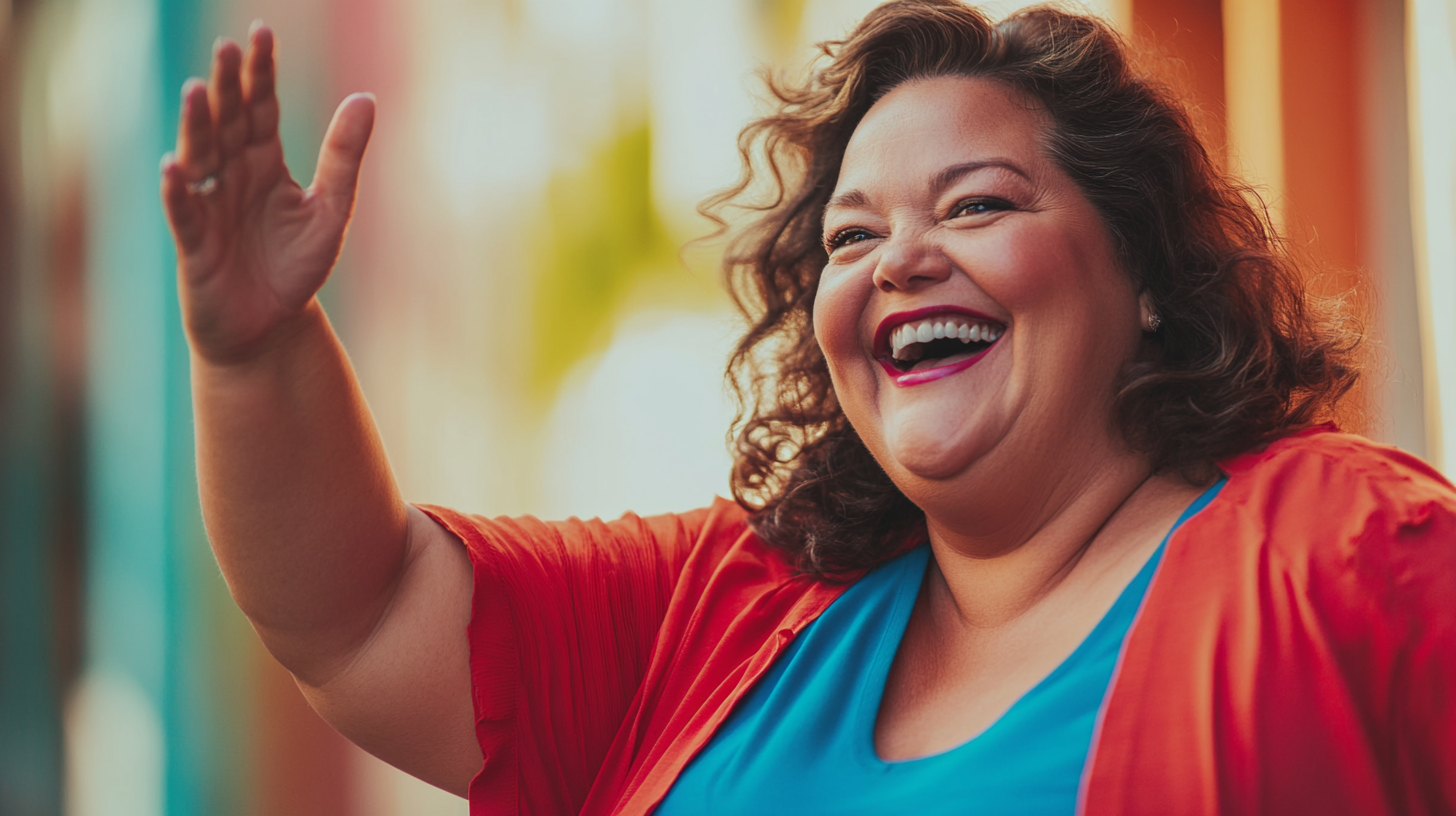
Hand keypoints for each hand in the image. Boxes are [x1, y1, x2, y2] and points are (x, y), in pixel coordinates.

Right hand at [161, 23, 375, 363]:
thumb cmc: (297, 268)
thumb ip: (344, 157)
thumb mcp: (332, 210)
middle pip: (227, 123)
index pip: (261, 108)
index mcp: (265, 163)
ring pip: (200, 157)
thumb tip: (366, 97)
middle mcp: (231, 176)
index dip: (261, 73)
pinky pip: (184, 212)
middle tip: (227, 50)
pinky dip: (179, 191)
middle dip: (228, 87)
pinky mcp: (195, 245)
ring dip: (197, 125)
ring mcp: (209, 207)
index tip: (262, 31)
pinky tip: (176, 166)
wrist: (272, 328)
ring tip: (198, 90)